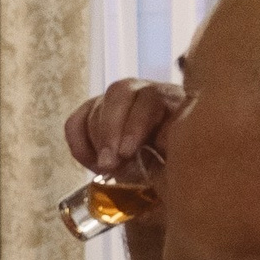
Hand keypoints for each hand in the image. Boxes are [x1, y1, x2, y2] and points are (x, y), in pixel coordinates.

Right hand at [64, 74, 183, 180]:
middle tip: (108, 163)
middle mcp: (142, 90)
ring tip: (105, 168)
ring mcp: (115, 100)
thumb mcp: (183, 155)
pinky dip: (78, 144)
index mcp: (170, 98)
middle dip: (110, 131)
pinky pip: (76, 122)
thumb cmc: (178, 159)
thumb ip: (174, 147)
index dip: (135, 126)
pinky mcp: (93, 112)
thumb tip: (158, 144)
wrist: (169, 162)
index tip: (126, 153)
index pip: (149, 100)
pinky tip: (92, 164)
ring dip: (97, 141)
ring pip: (97, 108)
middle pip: (119, 95)